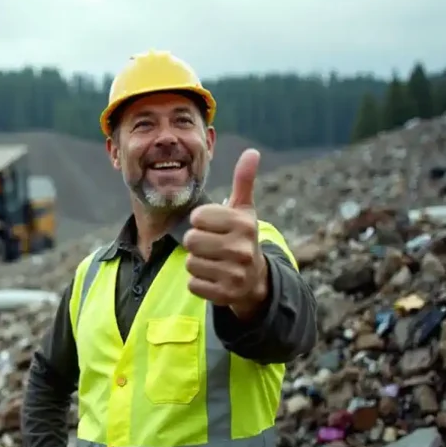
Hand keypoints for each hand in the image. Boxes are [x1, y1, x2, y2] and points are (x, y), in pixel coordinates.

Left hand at [183, 148, 268, 318]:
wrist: (255, 279)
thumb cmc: (242, 237)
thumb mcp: (244, 210)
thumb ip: (243, 181)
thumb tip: (252, 152)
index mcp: (243, 224)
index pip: (197, 217)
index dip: (200, 222)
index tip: (214, 227)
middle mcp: (242, 249)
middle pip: (190, 240)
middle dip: (196, 243)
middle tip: (211, 246)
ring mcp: (235, 274)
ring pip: (190, 262)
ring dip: (197, 262)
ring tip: (214, 261)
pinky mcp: (225, 295)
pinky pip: (193, 284)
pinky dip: (198, 282)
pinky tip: (214, 278)